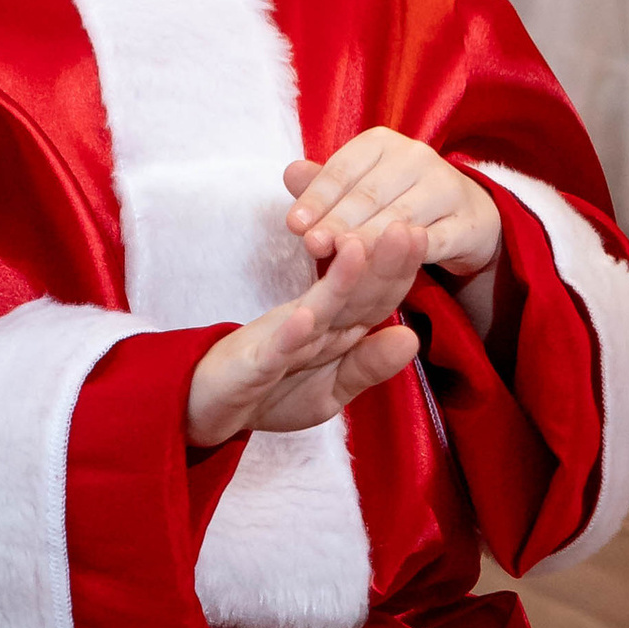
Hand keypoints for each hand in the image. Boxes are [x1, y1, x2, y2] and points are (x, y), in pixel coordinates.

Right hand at [186, 222, 427, 447]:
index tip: (423, 234)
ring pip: (316, 308)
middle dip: (379, 260)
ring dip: (337, 280)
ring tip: (358, 244)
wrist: (205, 407)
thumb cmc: (269, 393)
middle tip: (405, 221)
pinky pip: (274, 349)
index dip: (400, 270)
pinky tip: (305, 316)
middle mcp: (313, 324)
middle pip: (352, 292)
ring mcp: (281, 340)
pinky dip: (289, 334)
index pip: (375, 296)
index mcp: (335, 329)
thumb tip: (412, 338)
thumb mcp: (330, 391)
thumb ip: (368, 366)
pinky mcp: (253, 362)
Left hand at [284, 129, 501, 279]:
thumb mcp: (357, 188)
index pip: (343, 169)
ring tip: (343, 257)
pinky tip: (390, 266)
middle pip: (369, 194)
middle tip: (312, 245)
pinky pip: (436, 240)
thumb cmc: (395, 199)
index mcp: (381, 143)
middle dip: (338, 221)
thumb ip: (324, 185)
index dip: (318, 197)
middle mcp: (416, 157)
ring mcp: (446, 188)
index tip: (294, 224)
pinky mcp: (466, 222)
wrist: (463, 214)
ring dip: (369, 239)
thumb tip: (290, 173)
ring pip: (400, 217)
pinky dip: (412, 253)